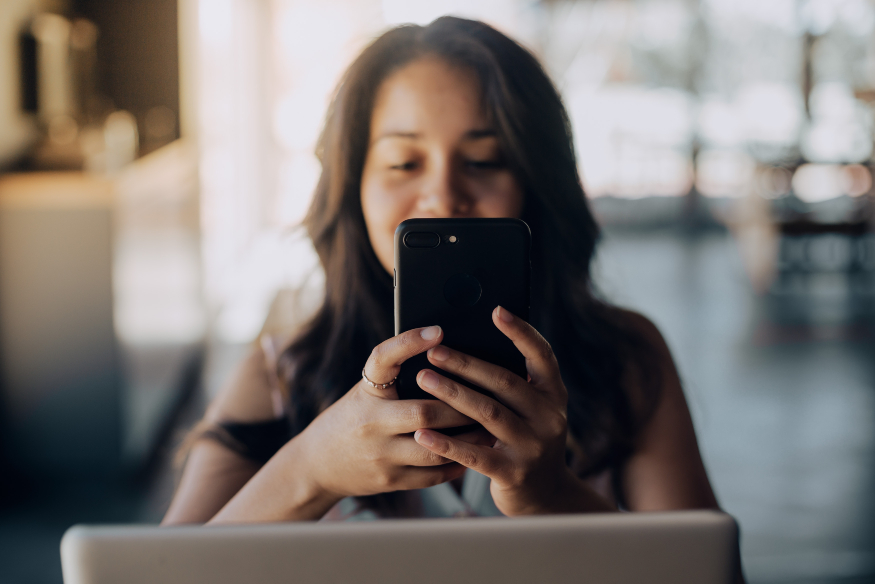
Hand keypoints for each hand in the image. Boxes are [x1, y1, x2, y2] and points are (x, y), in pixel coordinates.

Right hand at [293, 325, 488, 502]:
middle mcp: (371, 423)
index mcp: (366, 392)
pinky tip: (475, 452)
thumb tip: (443, 348)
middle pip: (425, 412)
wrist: (317, 464)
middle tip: (489, 396)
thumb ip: (396, 375)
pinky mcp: (391, 481)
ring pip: (435, 448)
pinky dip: (457, 463)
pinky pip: (433, 475)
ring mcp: (381, 455)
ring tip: (491, 427)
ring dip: (467, 438)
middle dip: (461, 406)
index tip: (439, 330)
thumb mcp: (366, 391)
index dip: (411, 341)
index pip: (385, 358)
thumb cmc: (353, 417)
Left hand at [412, 307, 610, 515]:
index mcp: (554, 395)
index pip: (541, 356)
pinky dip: (447, 443)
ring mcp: (533, 447)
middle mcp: (550, 417)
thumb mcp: (531, 411)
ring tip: (423, 378)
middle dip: (466, 364)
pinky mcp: (513, 473)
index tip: (496, 310)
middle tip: (434, 350)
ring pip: (488, 413)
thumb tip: (469, 344)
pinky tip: (422, 434)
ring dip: (453, 393)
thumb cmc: (526, 441)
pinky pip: (475, 454)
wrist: (545, 497)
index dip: (520, 332)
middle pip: (505, 382)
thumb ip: (513, 385)